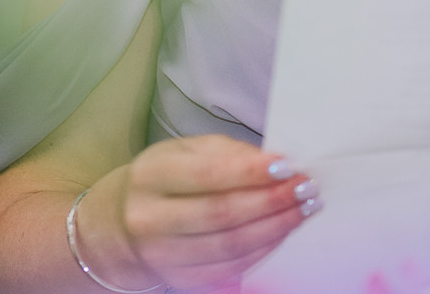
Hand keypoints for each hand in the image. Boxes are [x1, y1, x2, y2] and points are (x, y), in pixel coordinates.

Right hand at [89, 134, 321, 292]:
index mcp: (151, 176)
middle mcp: (150, 218)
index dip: (251, 172)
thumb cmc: (165, 179)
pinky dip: (263, 251)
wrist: (122, 224)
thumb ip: (227, 154)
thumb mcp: (185, 151)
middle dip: (272, 202)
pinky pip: (230, 269)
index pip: (207, 175)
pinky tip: (282, 232)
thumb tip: (274, 162)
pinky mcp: (178, 279)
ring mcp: (162, 255)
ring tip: (304, 209)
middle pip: (222, 214)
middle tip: (307, 189)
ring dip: (275, 228)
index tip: (288, 166)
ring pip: (230, 247)